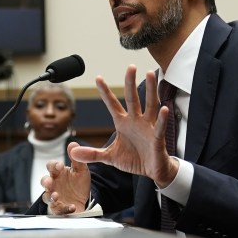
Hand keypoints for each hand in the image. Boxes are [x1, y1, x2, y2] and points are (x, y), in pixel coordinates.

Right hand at [41, 143, 91, 214]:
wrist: (85, 200)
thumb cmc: (79, 183)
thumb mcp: (81, 170)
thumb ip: (77, 159)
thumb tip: (73, 143)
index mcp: (58, 173)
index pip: (51, 166)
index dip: (53, 165)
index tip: (60, 166)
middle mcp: (53, 184)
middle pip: (44, 182)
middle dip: (45, 182)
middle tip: (49, 182)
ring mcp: (54, 197)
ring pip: (46, 197)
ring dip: (50, 196)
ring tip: (56, 196)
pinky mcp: (58, 209)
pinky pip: (58, 210)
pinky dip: (64, 209)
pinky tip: (71, 207)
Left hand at [69, 66, 178, 187]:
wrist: (151, 171)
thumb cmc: (133, 159)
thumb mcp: (109, 157)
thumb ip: (92, 153)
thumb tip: (72, 151)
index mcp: (123, 123)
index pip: (112, 104)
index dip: (105, 92)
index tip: (98, 77)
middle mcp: (136, 121)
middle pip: (133, 98)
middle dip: (130, 82)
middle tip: (131, 67)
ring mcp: (148, 127)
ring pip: (150, 105)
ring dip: (150, 90)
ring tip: (150, 74)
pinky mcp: (157, 138)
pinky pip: (159, 127)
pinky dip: (162, 118)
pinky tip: (164, 109)